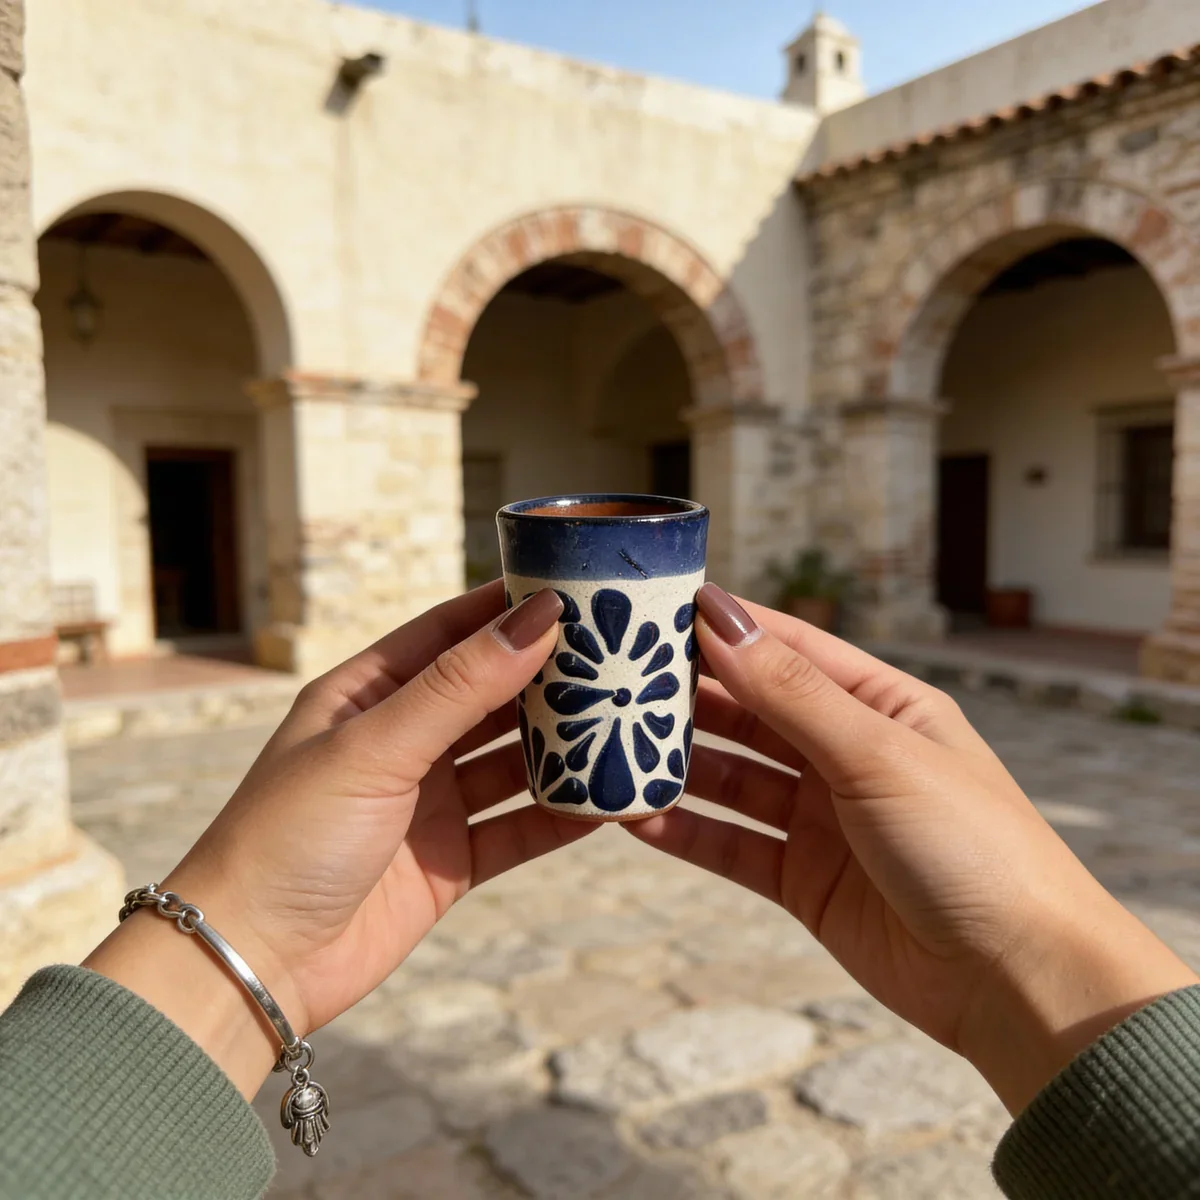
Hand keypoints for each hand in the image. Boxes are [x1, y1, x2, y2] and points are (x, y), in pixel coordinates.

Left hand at [85, 583, 594, 1096]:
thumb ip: (459, 686)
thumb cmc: (288, 837)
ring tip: (630, 720)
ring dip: (564, 746)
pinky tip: (613, 802)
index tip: (575, 584)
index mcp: (368, 695)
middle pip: (491, 694)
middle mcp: (402, 742)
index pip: (450, 631)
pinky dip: (562, 816)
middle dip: (550, 676)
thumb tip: (536, 618)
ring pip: (512, 762)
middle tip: (622, 654)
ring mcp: (428, 802)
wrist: (251, 964)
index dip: (508, 607)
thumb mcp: (375, 748)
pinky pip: (518, 829)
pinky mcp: (450, 861)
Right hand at [628, 583, 1197, 1113]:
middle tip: (612, 681)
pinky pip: (730, 844)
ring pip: (732, 777)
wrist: (1016, 980)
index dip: (724, 627)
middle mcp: (846, 755)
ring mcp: (821, 819)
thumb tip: (721, 619)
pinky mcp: (802, 879)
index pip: (788, 648)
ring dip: (676, 764)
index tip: (653, 609)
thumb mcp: (878, 755)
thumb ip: (793, 693)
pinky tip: (634, 818)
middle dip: (688, 697)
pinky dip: (685, 831)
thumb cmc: (973, 847)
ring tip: (608, 748)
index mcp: (881, 706)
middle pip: (751, 711)